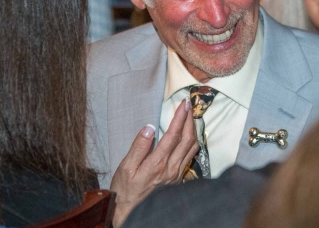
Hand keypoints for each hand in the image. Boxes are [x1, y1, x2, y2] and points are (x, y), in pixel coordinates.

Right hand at [111, 99, 197, 226]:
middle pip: (188, 139)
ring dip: (193, 130)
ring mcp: (177, 174)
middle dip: (190, 119)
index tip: (183, 103)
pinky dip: (192, 143)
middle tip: (188, 105)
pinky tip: (189, 137)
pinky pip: (190, 157)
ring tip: (191, 117)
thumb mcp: (126, 168)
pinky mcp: (178, 179)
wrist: (131, 213)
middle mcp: (171, 168)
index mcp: (158, 163)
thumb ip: (139, 147)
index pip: (174, 135)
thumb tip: (149, 127)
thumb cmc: (125, 190)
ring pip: (192, 148)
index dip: (180, 117)